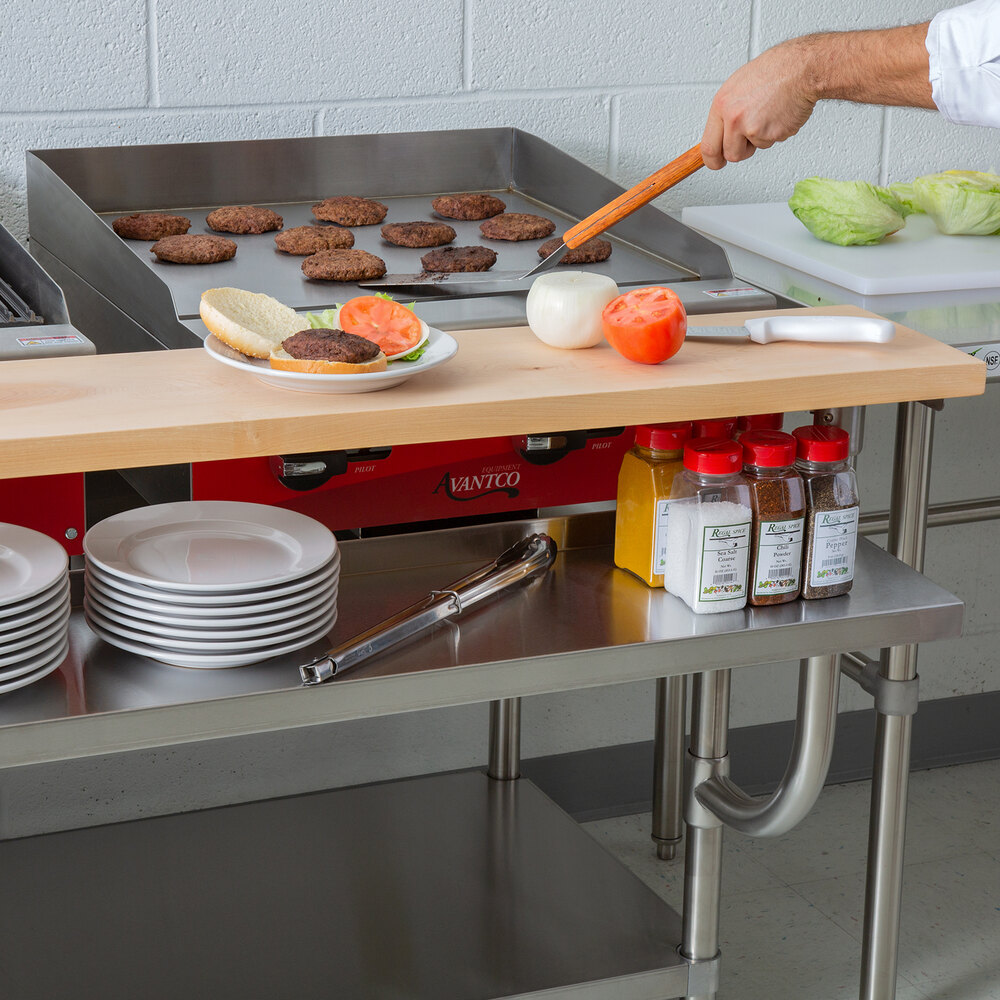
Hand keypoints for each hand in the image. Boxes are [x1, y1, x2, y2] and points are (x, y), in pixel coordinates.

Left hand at [701, 40, 817, 169]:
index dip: (712, 160)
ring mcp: (752, 127)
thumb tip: (720, 132)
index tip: (715, 163)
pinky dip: (775, 133)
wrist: (801, 68)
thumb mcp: (738, 86)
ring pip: (752, 149)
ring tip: (766, 115)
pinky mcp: (771, 134)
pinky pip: (770, 143)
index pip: (708, 146)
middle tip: (746, 142)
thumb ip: (726, 112)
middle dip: (739, 152)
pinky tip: (778, 114)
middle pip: (730, 154)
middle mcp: (734, 117)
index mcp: (722, 104)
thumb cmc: (774, 71)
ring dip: (759, 140)